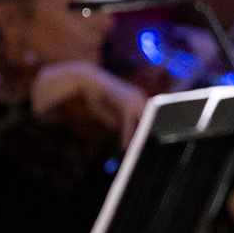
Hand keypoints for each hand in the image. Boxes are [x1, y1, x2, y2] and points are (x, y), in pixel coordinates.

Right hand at [30, 60, 146, 147]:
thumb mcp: (108, 111)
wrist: (86, 80)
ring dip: (138, 139)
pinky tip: (125, 146)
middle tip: (142, 152)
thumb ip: (116, 121)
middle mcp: (139, 97)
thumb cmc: (94, 95)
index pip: (147, 117)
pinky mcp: (125, 104)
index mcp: (138, 97)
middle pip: (146, 121)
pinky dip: (127, 135)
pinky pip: (128, 124)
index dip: (145, 131)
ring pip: (140, 124)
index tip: (142, 144)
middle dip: (144, 137)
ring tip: (136, 152)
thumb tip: (122, 133)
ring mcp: (134, 99)